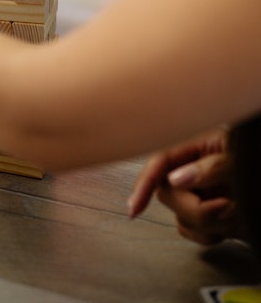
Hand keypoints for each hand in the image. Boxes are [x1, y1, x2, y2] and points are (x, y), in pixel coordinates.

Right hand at [128, 128, 239, 244]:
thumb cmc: (256, 155)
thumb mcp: (237, 155)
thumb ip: (210, 166)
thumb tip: (177, 178)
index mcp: (194, 146)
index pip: (159, 163)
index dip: (142, 185)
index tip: (134, 209)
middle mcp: (191, 170)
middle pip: (168, 194)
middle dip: (194, 208)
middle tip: (226, 206)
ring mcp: (199, 194)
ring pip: (182, 219)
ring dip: (210, 224)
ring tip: (237, 212)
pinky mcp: (208, 216)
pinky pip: (195, 234)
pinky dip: (213, 235)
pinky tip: (232, 224)